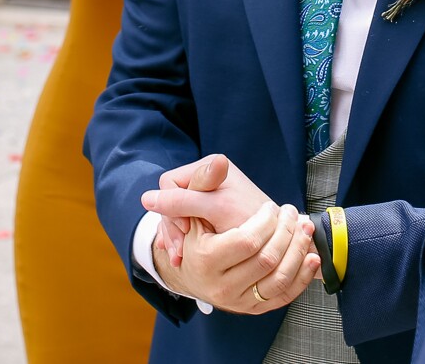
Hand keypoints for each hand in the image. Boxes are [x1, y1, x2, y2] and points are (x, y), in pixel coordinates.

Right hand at [145, 154, 269, 268]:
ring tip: (179, 259)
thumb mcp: (216, 208)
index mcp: (210, 165)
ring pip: (176, 215)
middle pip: (172, 201)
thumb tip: (146, 199)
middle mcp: (207, 176)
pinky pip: (185, 225)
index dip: (171, 208)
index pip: (169, 184)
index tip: (186, 229)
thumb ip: (184, 201)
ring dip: (176, 237)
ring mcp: (206, 195)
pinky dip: (184, 241)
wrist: (278, 237)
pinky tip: (181, 258)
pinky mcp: (209, 212)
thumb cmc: (250, 218)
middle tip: (179, 253)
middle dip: (173, 227)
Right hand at [150, 199, 319, 313]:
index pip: (247, 241)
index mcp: (206, 260)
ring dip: (299, 250)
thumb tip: (220, 161)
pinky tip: (311, 255)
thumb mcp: (192, 206)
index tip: (271, 208)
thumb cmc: (196, 233)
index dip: (266, 221)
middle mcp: (222, 287)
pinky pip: (285, 296)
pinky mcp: (254, 308)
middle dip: (287, 232)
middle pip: (267, 260)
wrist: (194, 272)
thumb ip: (203, 182)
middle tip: (291, 213)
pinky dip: (303, 275)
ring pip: (280, 280)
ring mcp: (239, 301)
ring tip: (305, 227)